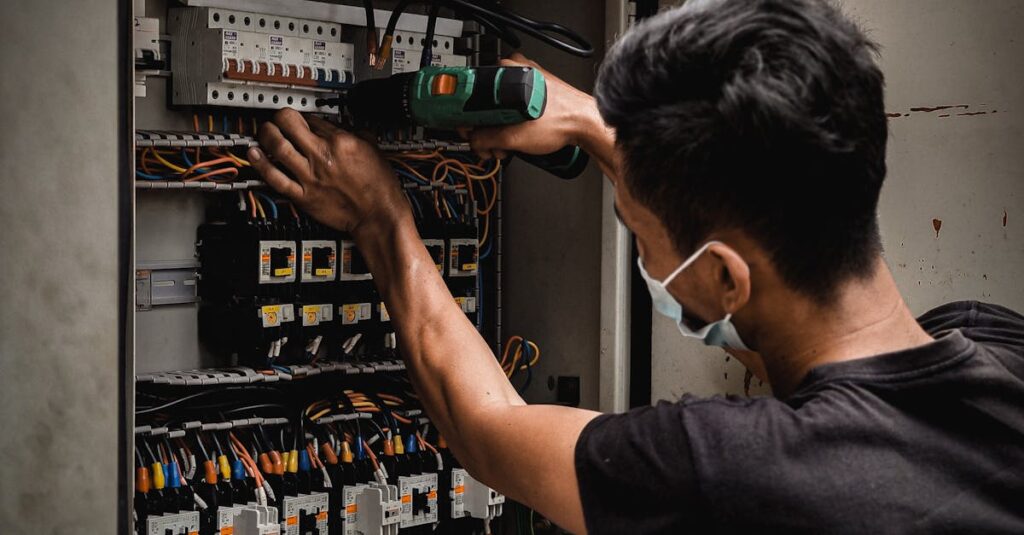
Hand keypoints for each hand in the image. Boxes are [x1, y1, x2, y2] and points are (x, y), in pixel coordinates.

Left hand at [247, 109, 409, 235]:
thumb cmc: (380, 188)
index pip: (312, 119)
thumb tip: (346, 127)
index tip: (302, 120)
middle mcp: (322, 156)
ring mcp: (310, 177)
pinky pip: (276, 178)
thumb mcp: (373, 150)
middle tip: (277, 119)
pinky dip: (261, 165)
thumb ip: (357, 135)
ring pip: (277, 147)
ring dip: (266, 134)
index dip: (305, 116)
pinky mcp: (304, 196)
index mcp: (341, 142)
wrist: (378, 216)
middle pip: (289, 124)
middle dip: (279, 117)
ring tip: (264, 131)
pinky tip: (254, 154)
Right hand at [465, 53, 600, 159]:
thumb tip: (474, 141)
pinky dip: (513, 121)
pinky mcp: (538, 88)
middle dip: (486, 129)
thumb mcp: (514, 136)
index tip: (473, 135)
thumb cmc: (561, 121)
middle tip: (493, 145)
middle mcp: (517, 69)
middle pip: (486, 102)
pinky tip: (518, 136)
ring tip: (508, 145)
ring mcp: (529, 77)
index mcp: (506, 71)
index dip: (470, 121)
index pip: (472, 95)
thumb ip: (485, 139)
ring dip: (500, 128)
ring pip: (501, 105)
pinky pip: (515, 105)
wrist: (586, 124)